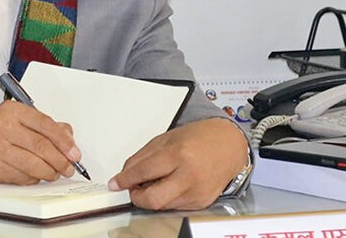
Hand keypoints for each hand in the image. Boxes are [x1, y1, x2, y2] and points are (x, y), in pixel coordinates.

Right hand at [0, 100, 79, 183]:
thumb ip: (45, 125)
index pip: (45, 125)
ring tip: (55, 173)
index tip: (74, 152)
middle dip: (60, 160)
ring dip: (49, 172)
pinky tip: (36, 175)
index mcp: (12, 111)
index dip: (64, 141)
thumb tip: (68, 137)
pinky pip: (22, 177)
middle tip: (69, 167)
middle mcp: (2, 127)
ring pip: (33, 165)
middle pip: (41, 146)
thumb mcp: (20, 119)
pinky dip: (34, 179)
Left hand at [107, 118, 247, 209]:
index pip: (144, 172)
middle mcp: (189, 176)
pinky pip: (175, 206)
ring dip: (151, 196)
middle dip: (136, 197)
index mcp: (178, 154)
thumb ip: (143, 156)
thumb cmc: (199, 137)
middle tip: (133, 188)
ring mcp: (197, 192)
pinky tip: (171, 184)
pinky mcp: (202, 203)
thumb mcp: (166, 138)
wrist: (230, 145)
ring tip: (155, 181)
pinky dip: (167, 198)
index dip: (125, 180)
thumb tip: (125, 174)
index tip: (115, 183)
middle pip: (153, 199)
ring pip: (162, 205)